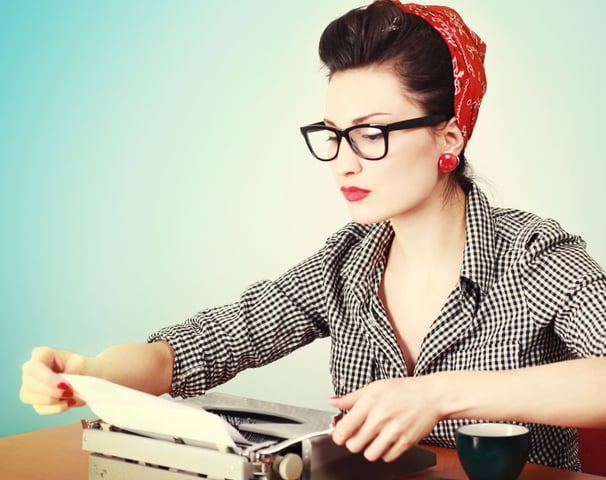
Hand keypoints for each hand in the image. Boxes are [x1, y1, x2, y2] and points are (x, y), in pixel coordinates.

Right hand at [20, 346, 87, 414]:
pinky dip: (55, 408)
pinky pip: (39, 408)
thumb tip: (64, 381)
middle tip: (71, 393)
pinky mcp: (35, 400)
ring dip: (53, 401)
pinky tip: (68, 403)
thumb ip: (77, 368)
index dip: (48, 380)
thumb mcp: (87, 363)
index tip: (66, 386)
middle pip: (29, 384)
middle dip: (50, 393)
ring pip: (29, 397)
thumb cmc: (88, 368)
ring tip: (72, 397)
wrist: (92, 378)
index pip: (34, 367)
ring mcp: (30, 385)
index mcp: (42, 354)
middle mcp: (31, 369)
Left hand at [329, 376, 444, 461]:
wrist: (432, 395)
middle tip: (358, 436)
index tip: (341, 434)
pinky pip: (387, 457)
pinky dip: (385, 452)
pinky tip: (388, 440)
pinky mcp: (406, 442)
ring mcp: (394, 431)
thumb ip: (352, 398)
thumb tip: (333, 402)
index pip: (344, 428)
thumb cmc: (403, 390)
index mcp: (370, 401)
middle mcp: (381, 417)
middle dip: (353, 443)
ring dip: (369, 449)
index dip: (338, 435)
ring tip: (374, 438)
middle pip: (354, 445)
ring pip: (369, 455)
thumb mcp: (375, 387)